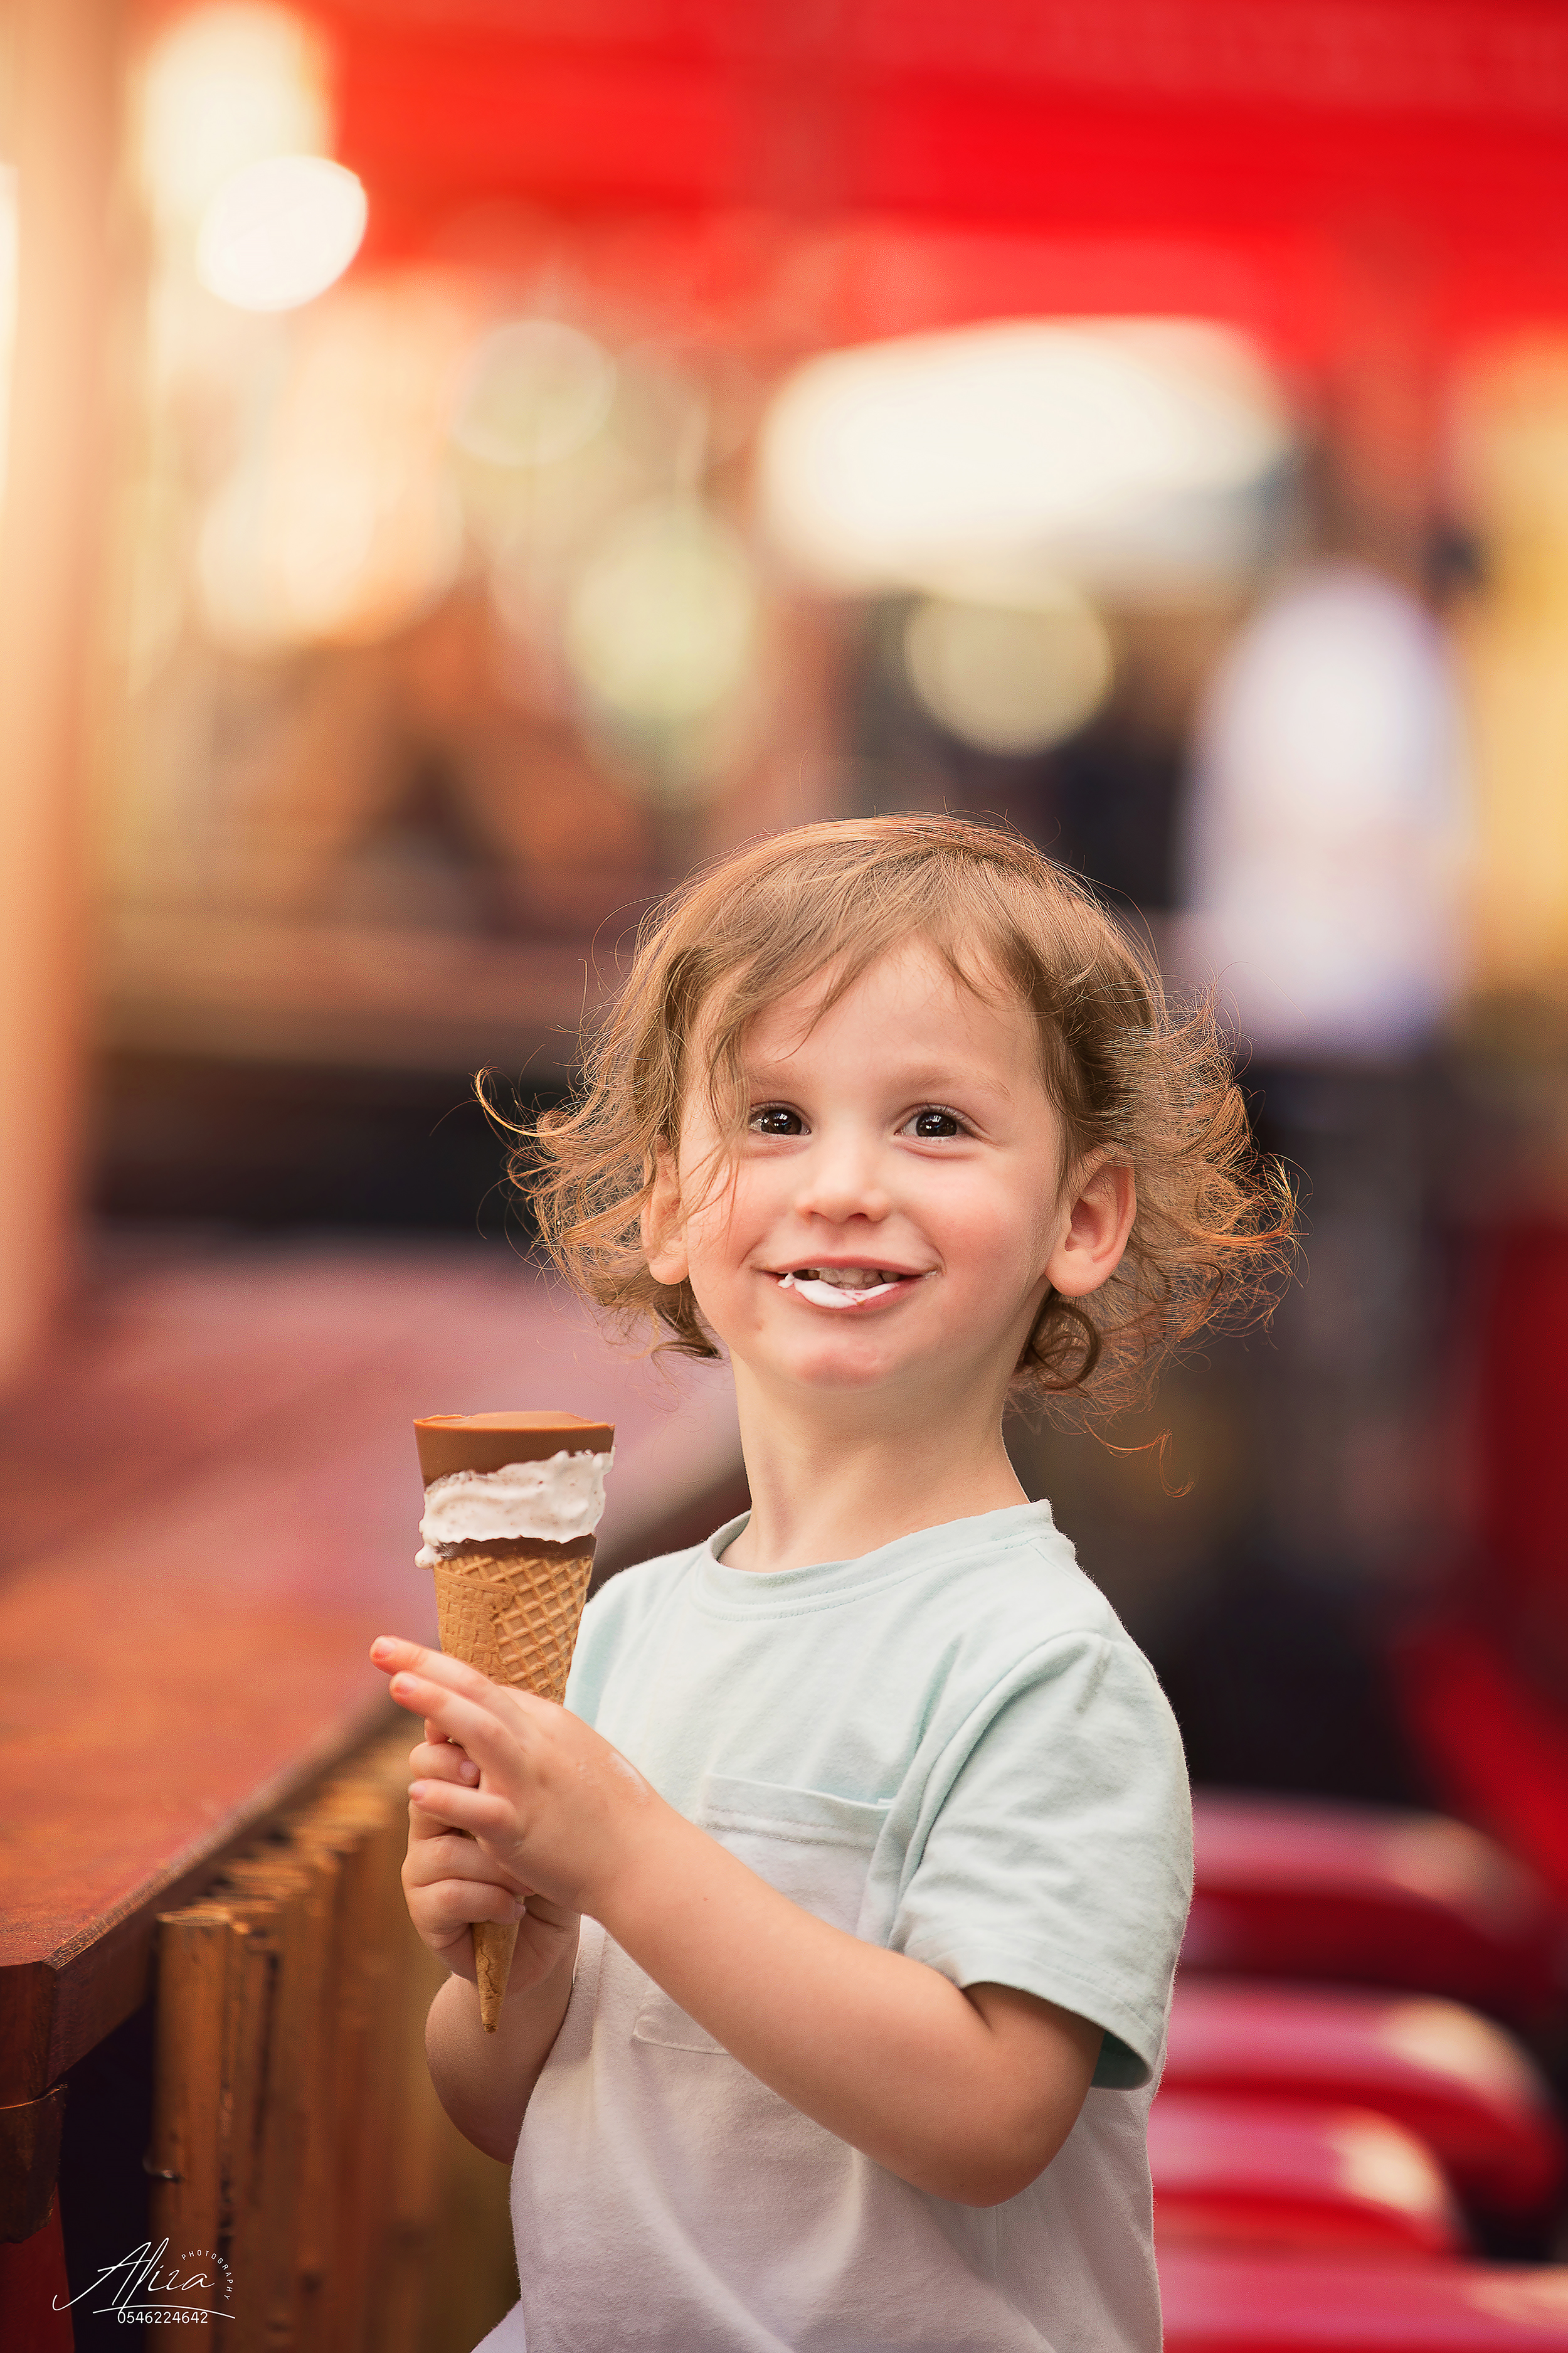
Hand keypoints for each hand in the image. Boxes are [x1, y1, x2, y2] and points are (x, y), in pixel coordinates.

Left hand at [370, 1635, 662, 1922]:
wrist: (643, 1858)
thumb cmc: (610, 1810)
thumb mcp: (573, 1755)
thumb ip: (533, 1734)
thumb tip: (497, 1714)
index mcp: (547, 1724)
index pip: (486, 1688)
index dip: (442, 1670)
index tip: (405, 1658)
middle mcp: (537, 1742)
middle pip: (477, 1692)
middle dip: (427, 1666)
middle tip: (381, 1647)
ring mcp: (529, 1784)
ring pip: (481, 1733)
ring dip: (437, 1706)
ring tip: (396, 1685)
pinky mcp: (524, 1829)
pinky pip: (482, 1810)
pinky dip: (450, 1798)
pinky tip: (417, 1792)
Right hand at [399, 1724, 579, 1998]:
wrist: (549, 1936)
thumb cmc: (549, 1863)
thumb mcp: (539, 1810)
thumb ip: (521, 1764)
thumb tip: (519, 1705)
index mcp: (457, 1792)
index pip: (438, 1752)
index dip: (450, 1743)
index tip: (478, 1748)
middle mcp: (432, 1828)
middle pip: (422, 1792)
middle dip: (451, 1789)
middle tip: (478, 1786)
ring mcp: (423, 1873)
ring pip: (442, 1849)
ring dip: (494, 1865)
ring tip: (528, 1878)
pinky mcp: (427, 1916)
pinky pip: (449, 1895)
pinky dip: (492, 1900)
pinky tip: (516, 1907)